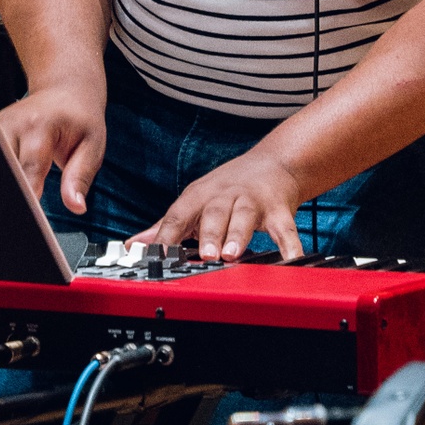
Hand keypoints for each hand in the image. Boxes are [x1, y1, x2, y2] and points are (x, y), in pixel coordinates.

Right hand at [0, 82, 105, 214]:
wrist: (66, 90)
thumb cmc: (81, 118)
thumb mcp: (92, 145)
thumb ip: (81, 176)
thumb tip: (76, 207)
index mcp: (39, 125)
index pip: (29, 168)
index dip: (29, 195)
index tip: (32, 218)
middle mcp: (12, 124)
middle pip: (5, 170)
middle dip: (14, 194)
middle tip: (25, 216)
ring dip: (6, 185)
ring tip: (19, 204)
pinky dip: (1, 177)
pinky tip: (11, 187)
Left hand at [133, 148, 304, 260]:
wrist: (273, 163)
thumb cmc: (228, 187)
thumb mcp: (195, 200)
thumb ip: (167, 225)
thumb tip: (134, 245)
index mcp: (200, 196)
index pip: (178, 215)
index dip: (165, 235)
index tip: (154, 256)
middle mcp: (226, 196)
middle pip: (214, 213)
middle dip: (208, 233)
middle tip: (203, 254)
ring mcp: (254, 201)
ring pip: (244, 216)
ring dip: (238, 234)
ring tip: (231, 254)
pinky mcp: (280, 210)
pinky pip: (285, 229)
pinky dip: (289, 245)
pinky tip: (290, 260)